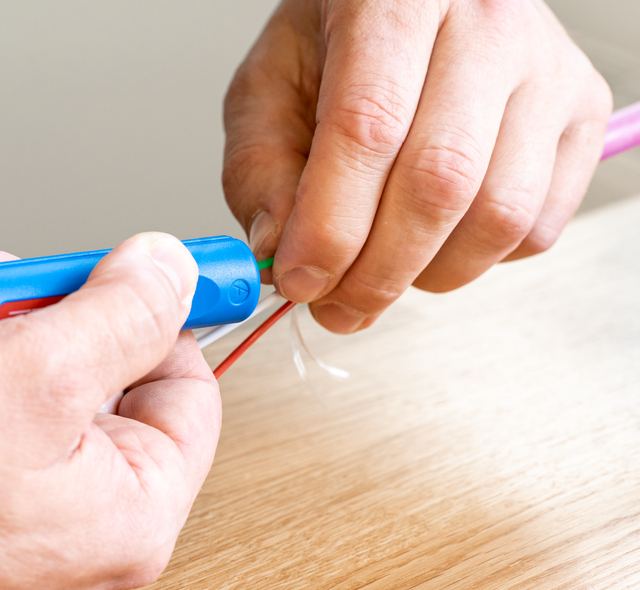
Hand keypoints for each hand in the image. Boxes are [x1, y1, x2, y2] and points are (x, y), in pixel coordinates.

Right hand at [0, 233, 219, 589]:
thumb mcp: (34, 373)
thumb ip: (123, 313)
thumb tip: (174, 271)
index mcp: (131, 510)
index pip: (188, 388)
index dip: (163, 314)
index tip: (140, 263)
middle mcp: (81, 515)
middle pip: (102, 371)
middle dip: (44, 307)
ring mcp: (17, 501)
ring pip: (31, 373)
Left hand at [223, 0, 610, 332]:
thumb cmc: (338, 40)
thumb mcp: (269, 84)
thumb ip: (260, 166)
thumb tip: (278, 250)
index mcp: (394, 2)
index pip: (368, 130)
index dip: (330, 226)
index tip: (297, 282)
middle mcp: (486, 23)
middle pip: (439, 183)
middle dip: (376, 272)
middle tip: (333, 307)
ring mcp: (547, 68)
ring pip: (498, 215)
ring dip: (427, 275)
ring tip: (379, 273)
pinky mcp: (581, 112)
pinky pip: (537, 227)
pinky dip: (478, 262)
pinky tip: (434, 241)